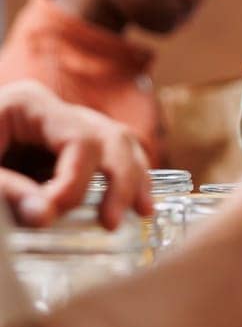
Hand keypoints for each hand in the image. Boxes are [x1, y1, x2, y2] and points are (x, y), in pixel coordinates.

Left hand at [0, 81, 153, 229]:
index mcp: (29, 104)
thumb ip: (7, 190)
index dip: (75, 182)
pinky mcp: (66, 151)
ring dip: (134, 180)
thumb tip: (45, 215)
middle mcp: (55, 110)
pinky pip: (108, 160)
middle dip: (121, 181)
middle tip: (111, 223)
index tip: (48, 217)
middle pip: (110, 137)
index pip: (79, 140)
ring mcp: (66, 128)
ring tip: (143, 212)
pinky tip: (136, 206)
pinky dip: (124, 182)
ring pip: (120, 145)